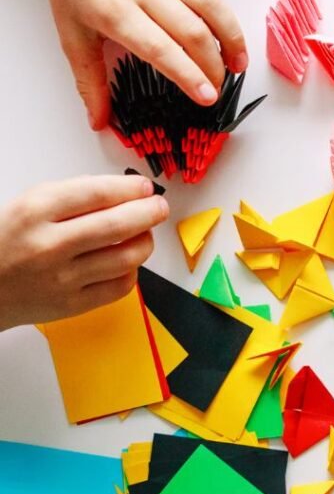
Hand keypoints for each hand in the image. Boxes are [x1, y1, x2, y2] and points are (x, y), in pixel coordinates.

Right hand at [0, 173, 167, 330]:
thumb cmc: (8, 239)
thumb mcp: (30, 203)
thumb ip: (77, 193)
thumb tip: (126, 190)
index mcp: (36, 212)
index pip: (98, 193)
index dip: (131, 188)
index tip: (145, 187)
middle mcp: (49, 246)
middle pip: (119, 225)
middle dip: (150, 212)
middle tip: (158, 207)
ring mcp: (61, 279)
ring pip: (127, 257)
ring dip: (145, 241)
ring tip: (142, 232)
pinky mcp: (70, 305)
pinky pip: (120, 287)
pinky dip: (132, 270)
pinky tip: (125, 261)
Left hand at [41, 0, 260, 128]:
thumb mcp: (71, 35)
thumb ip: (89, 80)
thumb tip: (99, 122)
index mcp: (115, 12)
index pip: (160, 49)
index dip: (188, 74)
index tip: (207, 97)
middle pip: (192, 31)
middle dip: (213, 64)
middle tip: (220, 87)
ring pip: (209, 2)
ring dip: (231, 33)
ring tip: (240, 61)